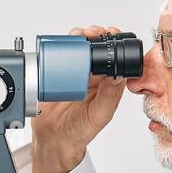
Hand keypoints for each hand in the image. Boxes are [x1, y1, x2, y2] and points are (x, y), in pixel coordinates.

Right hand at [31, 25, 127, 172]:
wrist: (53, 140)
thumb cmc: (79, 131)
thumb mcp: (100, 115)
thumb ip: (110, 96)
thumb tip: (118, 75)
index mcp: (108, 84)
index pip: (116, 57)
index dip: (115, 42)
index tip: (112, 35)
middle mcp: (92, 77)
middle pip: (97, 47)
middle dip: (97, 34)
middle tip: (93, 33)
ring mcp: (74, 74)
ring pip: (78, 48)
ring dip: (79, 37)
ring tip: (79, 35)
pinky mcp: (57, 75)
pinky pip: (59, 56)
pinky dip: (61, 47)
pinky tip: (63, 46)